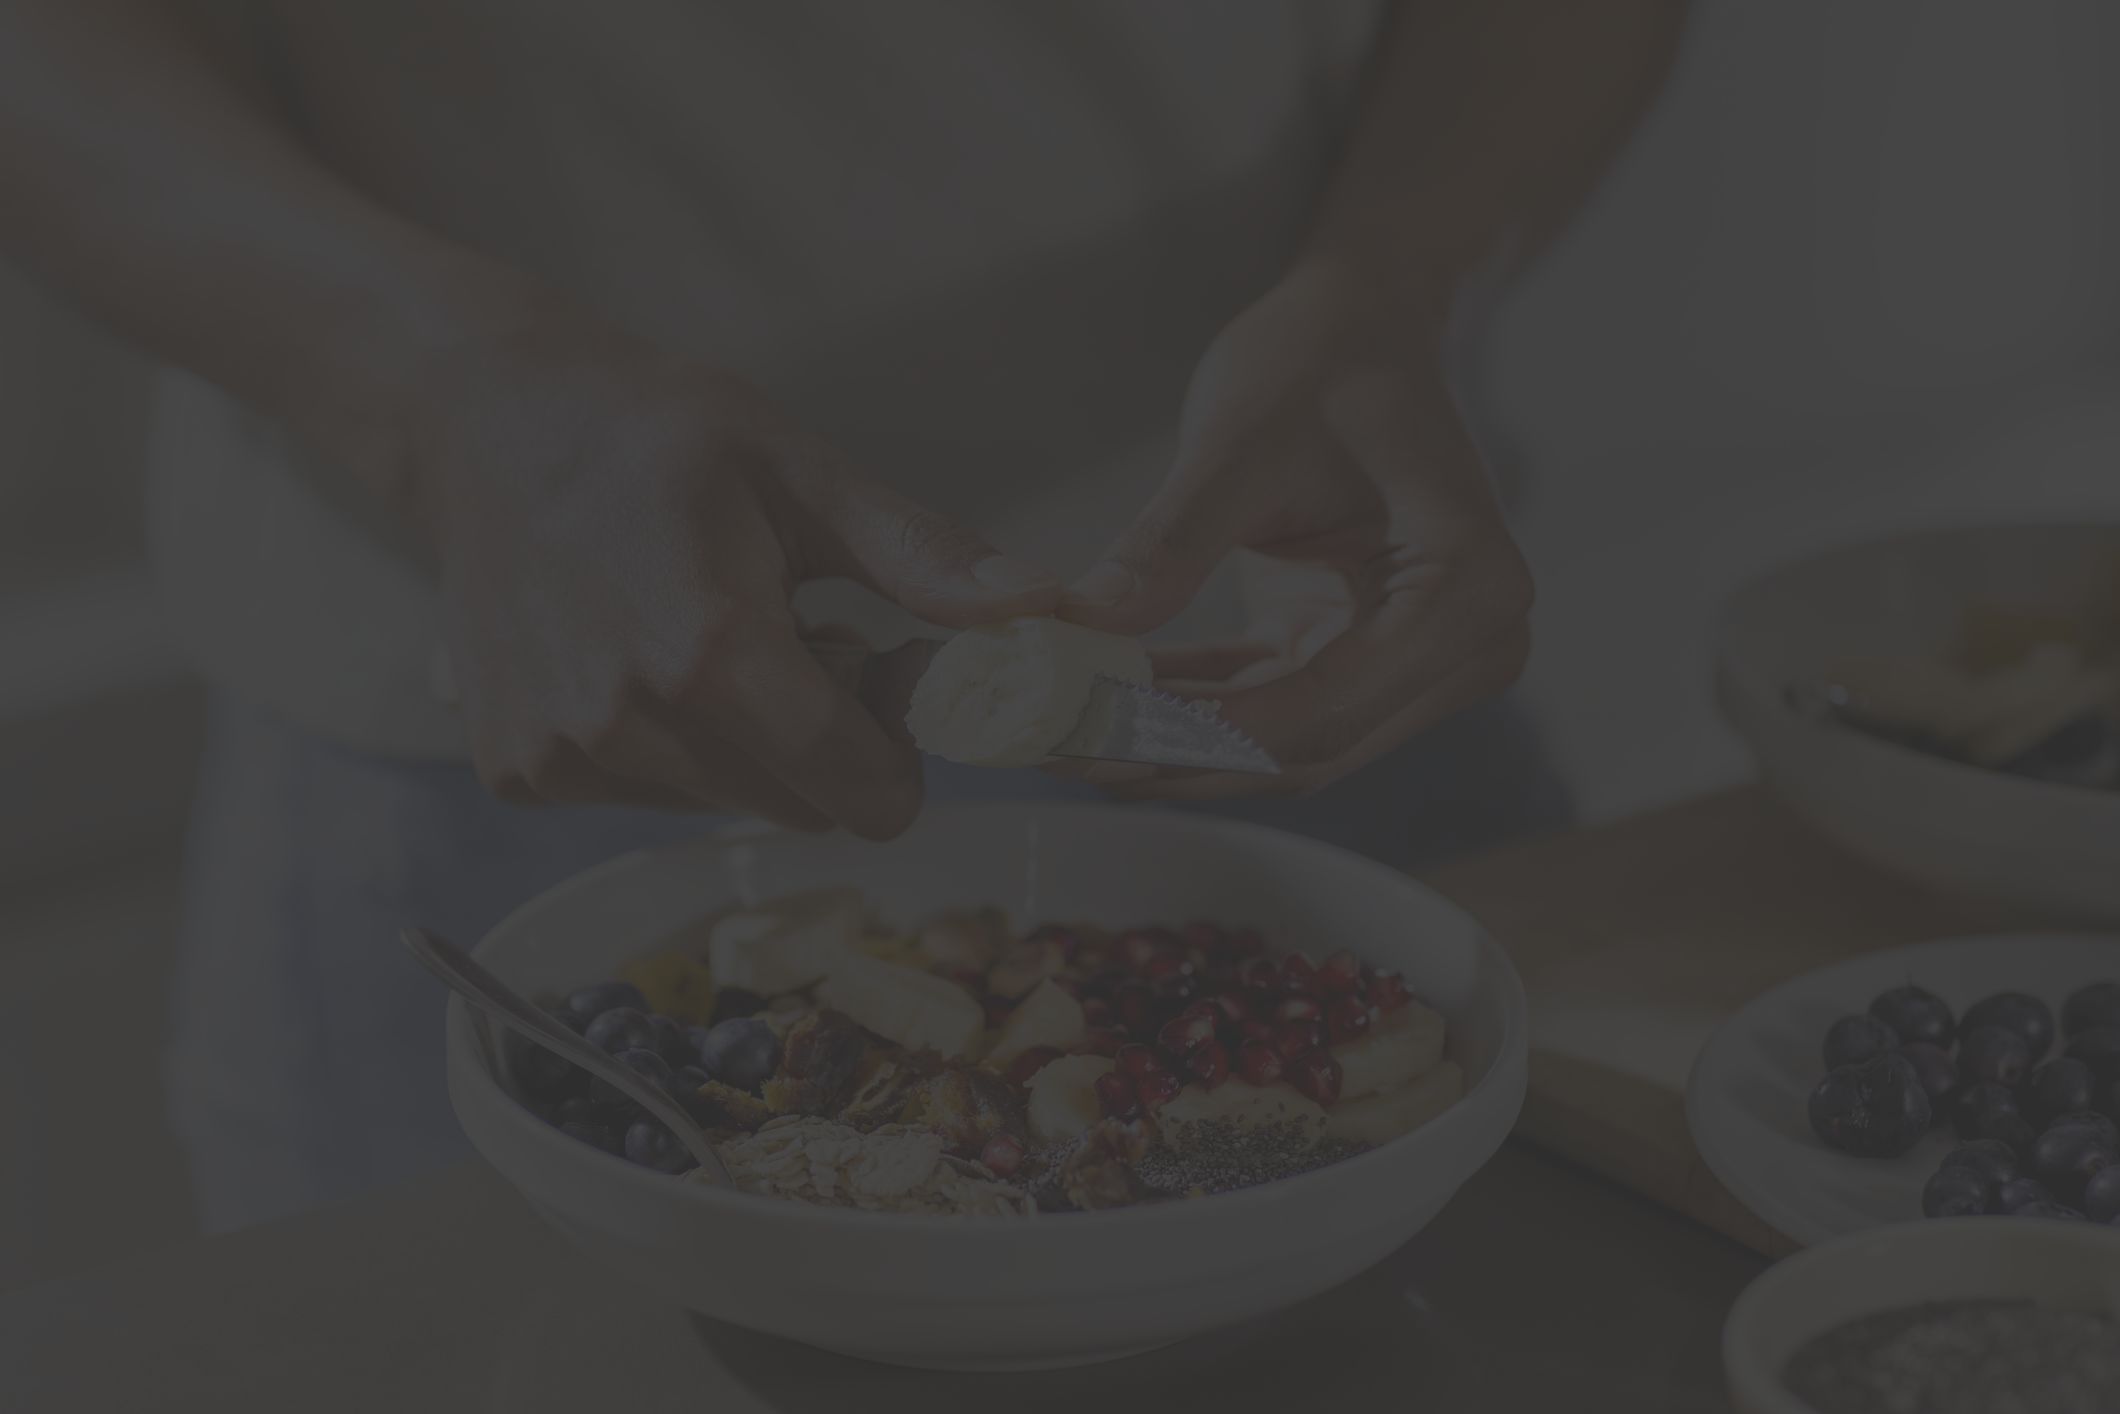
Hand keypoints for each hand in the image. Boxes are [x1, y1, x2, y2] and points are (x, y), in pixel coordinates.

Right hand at [405, 310, 1059, 836]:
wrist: (485, 422)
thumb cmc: (654, 433)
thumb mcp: (803, 472)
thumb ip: (923, 558)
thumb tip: (1042, 607)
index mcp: (710, 653)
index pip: (860, 792)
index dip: (897, 753)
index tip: (880, 682)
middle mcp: (625, 723)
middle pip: (800, 807)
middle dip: (824, 744)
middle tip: (795, 638)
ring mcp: (563, 756)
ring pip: (725, 806)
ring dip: (745, 746)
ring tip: (711, 637)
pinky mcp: (520, 772)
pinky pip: (647, 799)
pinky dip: (668, 747)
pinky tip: (640, 658)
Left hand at [1059, 264, 1532, 798]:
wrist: (1362, 326)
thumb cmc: (1322, 358)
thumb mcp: (1238, 442)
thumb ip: (1167, 544)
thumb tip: (1082, 630)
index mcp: (1468, 588)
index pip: (1323, 706)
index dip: (1202, 735)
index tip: (1096, 736)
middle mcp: (1469, 645)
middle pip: (1305, 745)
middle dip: (1175, 754)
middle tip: (1057, 748)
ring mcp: (1424, 663)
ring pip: (1282, 745)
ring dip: (1172, 745)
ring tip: (1061, 735)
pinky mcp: (1365, 660)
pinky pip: (1268, 707)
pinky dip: (1188, 708)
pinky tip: (1100, 703)